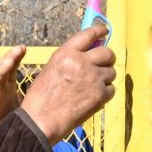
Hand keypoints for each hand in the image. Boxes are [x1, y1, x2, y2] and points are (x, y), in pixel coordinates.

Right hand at [0, 47, 27, 151]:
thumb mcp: (17, 105)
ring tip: (8, 62)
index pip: (9, 69)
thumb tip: (45, 90)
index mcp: (5, 88)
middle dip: (9, 58)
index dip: (15, 57)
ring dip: (0, 72)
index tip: (24, 47)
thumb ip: (27, 96)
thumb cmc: (0, 120)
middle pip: (1, 71)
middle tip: (19, 48)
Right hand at [20, 26, 115, 143]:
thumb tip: (89, 53)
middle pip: (107, 53)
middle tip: (103, 65)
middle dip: (107, 59)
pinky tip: (93, 98)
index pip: (88, 34)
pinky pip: (111, 89)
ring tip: (91, 87)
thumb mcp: (51, 68)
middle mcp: (81, 63)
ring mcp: (93, 79)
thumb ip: (70, 59)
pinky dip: (105, 94)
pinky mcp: (100, 95)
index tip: (105, 31)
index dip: (99, 30)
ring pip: (111, 72)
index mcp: (66, 54)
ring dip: (105, 78)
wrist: (41, 121)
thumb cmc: (41, 97)